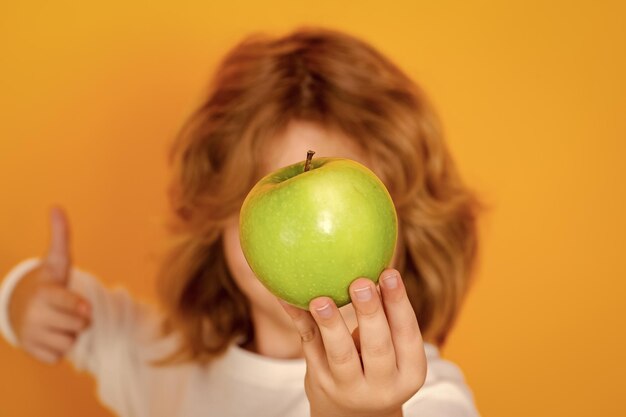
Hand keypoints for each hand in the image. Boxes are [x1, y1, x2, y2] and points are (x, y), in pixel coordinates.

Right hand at [8, 206, 90, 362]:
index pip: (77, 308)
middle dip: (78, 320)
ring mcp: (30, 336)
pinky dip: (58, 348)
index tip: (80, 305)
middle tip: (65, 310)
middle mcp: (34, 316)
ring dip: (70, 334)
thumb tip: (56, 207)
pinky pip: (60, 356)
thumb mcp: (57, 260)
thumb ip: (61, 237)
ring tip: (57, 321)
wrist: (20, 306)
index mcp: (44, 294)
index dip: (82, 307)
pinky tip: (49, 335)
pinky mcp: (31, 352)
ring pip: (71, 342)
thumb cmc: (48, 282)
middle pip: (80, 326)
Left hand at [279, 269, 426, 416]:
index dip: (399, 304)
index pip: (407, 336)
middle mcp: (382, 385)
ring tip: (322, 300)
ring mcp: (348, 387)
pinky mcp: (320, 381)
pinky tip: (287, 297)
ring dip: (331, 325)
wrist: (352, 413)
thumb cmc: (377, 365)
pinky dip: (299, 321)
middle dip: (370, 314)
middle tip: (361, 283)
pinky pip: (309, 347)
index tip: (389, 273)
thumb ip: (387, 317)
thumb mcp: (394, 351)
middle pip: (376, 348)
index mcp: (409, 373)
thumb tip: (374, 258)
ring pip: (340, 355)